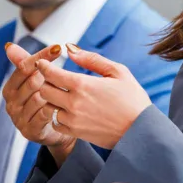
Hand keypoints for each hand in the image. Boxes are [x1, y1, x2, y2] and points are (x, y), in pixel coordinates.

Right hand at [2, 42, 75, 153]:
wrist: (56, 130)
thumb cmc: (46, 100)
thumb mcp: (35, 80)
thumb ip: (24, 63)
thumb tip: (8, 46)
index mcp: (10, 89)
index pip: (24, 67)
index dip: (41, 56)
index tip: (58, 48)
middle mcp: (11, 104)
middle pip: (32, 81)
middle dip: (50, 75)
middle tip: (65, 72)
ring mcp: (19, 119)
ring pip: (39, 97)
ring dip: (54, 92)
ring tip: (65, 90)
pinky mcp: (30, 131)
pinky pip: (45, 114)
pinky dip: (55, 107)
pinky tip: (63, 104)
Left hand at [34, 44, 152, 149]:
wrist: (140, 130)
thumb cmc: (132, 98)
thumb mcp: (118, 72)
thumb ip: (92, 59)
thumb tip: (69, 49)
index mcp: (83, 85)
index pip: (50, 73)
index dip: (43, 66)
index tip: (42, 63)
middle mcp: (73, 103)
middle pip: (44, 90)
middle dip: (45, 81)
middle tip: (52, 78)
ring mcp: (73, 119)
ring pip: (47, 107)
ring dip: (51, 99)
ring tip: (59, 94)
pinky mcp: (75, 133)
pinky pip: (55, 122)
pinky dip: (56, 115)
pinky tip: (66, 110)